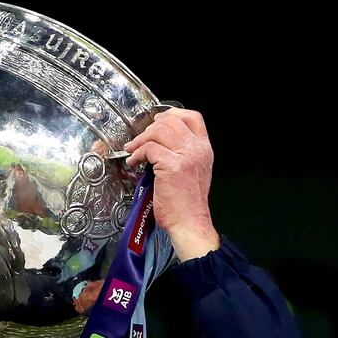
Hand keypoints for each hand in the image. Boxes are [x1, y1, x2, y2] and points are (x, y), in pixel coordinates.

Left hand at [123, 108, 219, 260]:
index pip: (193, 117)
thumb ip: (183, 155)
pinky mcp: (171, 165)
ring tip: (133, 150)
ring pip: (159, 131)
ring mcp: (186, 156)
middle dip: (151, 128)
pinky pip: (149, 148)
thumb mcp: (193, 173)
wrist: (189, 223)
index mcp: (204, 149)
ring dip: (141, 139)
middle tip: (139, 140)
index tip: (157, 121)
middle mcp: (197, 149)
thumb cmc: (187, 204)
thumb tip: (160, 144)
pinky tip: (133, 162)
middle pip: (172, 121)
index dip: (173, 114)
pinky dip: (137, 153)